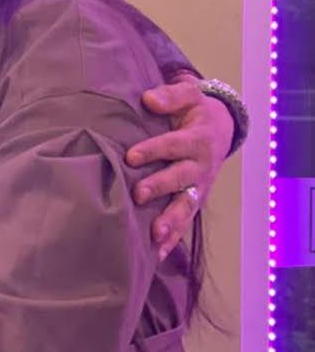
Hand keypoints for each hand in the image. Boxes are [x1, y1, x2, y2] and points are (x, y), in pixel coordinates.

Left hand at [127, 75, 233, 258]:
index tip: (131, 156)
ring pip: (185, 206)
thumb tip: (150, 99)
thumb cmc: (196, 111)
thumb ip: (172, 95)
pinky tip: (155, 256)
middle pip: (180, 178)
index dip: (154, 150)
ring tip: (154, 235)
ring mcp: (198, 187)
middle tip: (138, 194)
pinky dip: (171, 240)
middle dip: (160, 186)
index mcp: (198, 139)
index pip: (174, 145)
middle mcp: (200, 166)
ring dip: (170, 221)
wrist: (221, 128)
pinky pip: (184, 222)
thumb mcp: (190, 95)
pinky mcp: (194, 201)